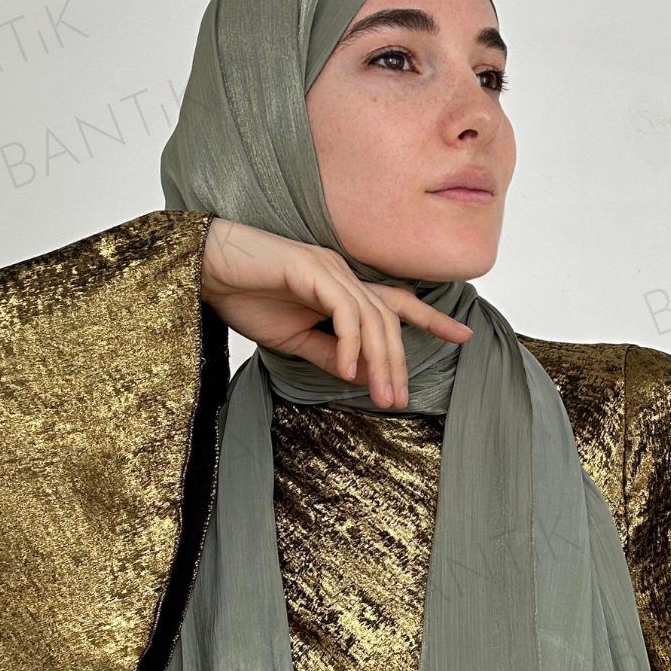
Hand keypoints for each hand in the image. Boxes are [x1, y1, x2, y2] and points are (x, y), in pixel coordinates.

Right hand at [199, 217, 472, 409]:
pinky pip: (345, 312)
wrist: (205, 271)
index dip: (432, 319)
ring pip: (373, 318)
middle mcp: (343, 275)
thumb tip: (359, 376)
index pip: (396, 304)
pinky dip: (350, 344)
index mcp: (342, 288)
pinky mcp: (311, 270)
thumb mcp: (294, 338)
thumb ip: (328, 353)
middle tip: (399, 401)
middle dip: (399, 363)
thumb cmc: (245, 297)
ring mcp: (330, 269)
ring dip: (380, 361)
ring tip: (381, 398)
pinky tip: (349, 371)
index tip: (465, 337)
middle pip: (389, 319)